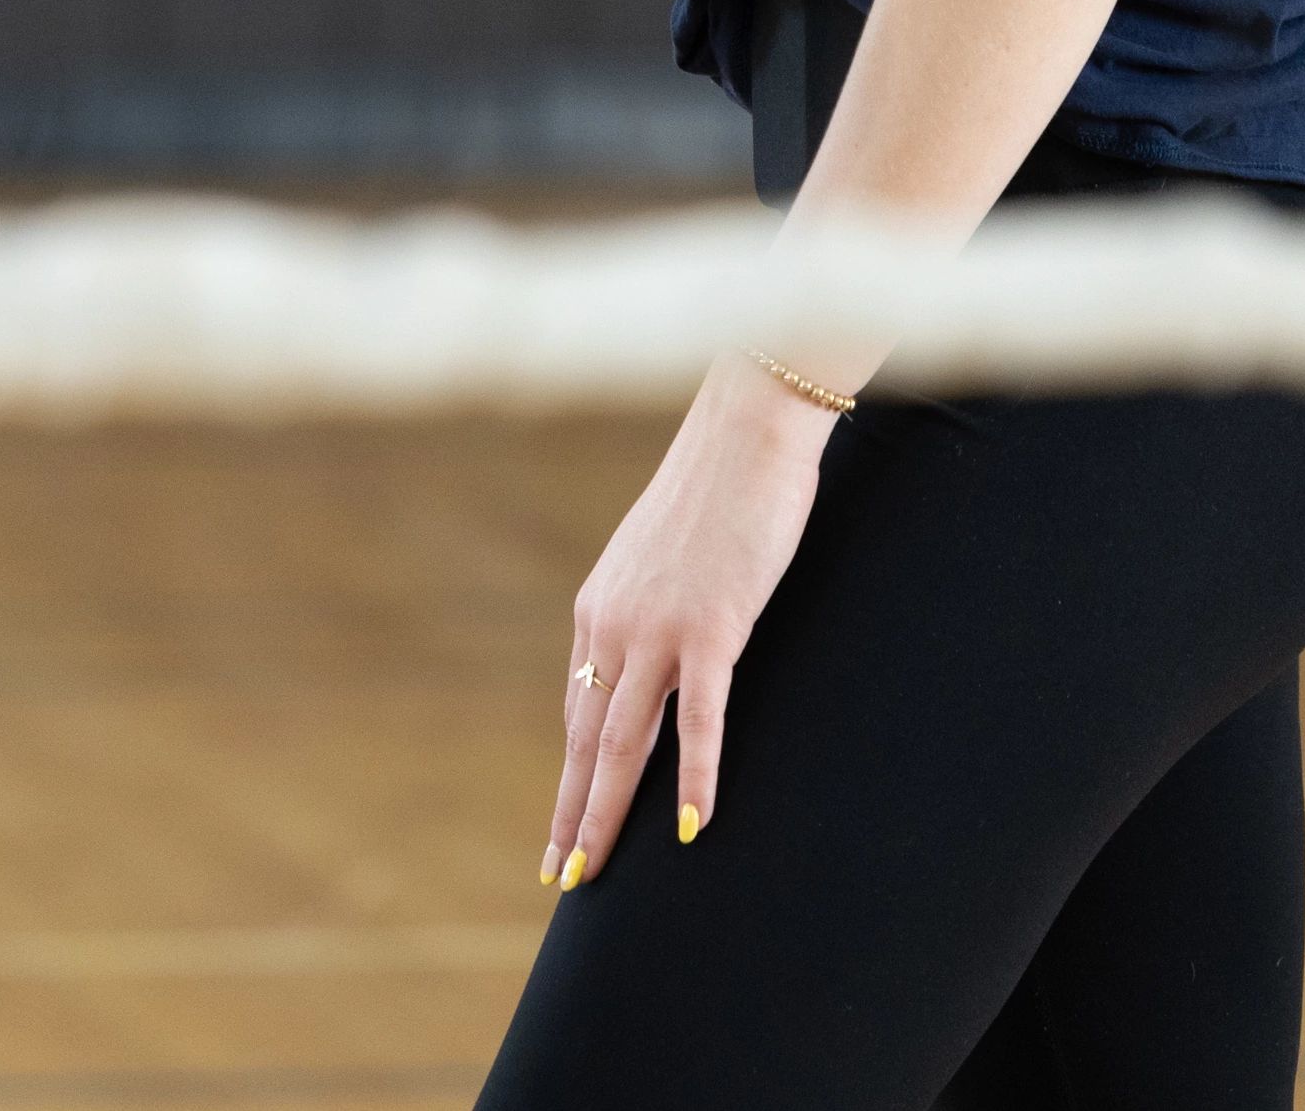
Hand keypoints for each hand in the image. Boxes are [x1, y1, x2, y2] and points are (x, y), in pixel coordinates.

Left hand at [543, 363, 838, 889]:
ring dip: (608, 812)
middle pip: (588, 739)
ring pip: (624, 741)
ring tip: (594, 871)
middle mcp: (613, 625)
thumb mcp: (662, 560)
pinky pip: (700, 718)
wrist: (745, 428)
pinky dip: (696, 775)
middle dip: (572, 814)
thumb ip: (649, 611)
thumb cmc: (713, 490)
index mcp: (598, 610)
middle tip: (560, 876)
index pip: (579, 710)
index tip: (563, 826)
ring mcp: (659, 629)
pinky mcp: (712, 627)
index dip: (572, 774)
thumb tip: (654, 655)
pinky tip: (690, 824)